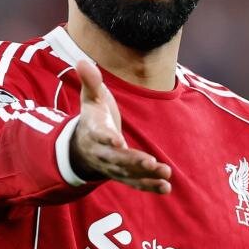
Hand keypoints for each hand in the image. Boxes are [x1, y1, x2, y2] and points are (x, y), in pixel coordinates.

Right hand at [69, 59, 171, 193]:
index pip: (100, 135)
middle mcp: (102, 152)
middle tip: (150, 162)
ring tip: (165, 174)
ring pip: (128, 173)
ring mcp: (112, 166)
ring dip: (146, 175)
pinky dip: (150, 186)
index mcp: (94, 131)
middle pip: (117, 158)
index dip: (108, 138)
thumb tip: (82, 60)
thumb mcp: (90, 98)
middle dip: (133, 161)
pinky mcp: (123, 175)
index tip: (118, 140)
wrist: (82, 147)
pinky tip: (166, 187)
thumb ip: (90, 81)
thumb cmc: (93, 117)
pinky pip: (136, 183)